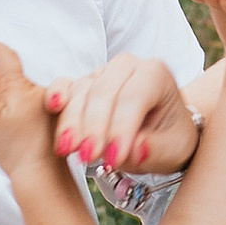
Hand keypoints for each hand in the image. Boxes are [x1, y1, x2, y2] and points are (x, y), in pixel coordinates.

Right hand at [0, 36, 61, 191]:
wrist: (42, 175)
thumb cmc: (15, 149)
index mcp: (21, 88)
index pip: (8, 58)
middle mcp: (40, 91)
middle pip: (19, 74)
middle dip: (4, 72)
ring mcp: (50, 106)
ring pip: (30, 90)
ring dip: (16, 91)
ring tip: (3, 106)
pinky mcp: (56, 119)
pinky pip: (41, 102)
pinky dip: (28, 105)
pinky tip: (23, 119)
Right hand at [44, 52, 200, 177]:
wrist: (161, 130)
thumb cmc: (169, 137)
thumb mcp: (172, 149)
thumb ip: (154, 149)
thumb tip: (134, 150)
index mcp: (156, 74)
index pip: (135, 97)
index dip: (122, 128)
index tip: (114, 158)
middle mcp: (128, 67)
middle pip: (104, 92)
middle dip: (95, 127)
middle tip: (89, 157)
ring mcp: (102, 73)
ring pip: (82, 91)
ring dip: (73, 122)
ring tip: (70, 151)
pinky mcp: (82, 84)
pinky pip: (65, 86)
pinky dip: (57, 95)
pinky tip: (53, 107)